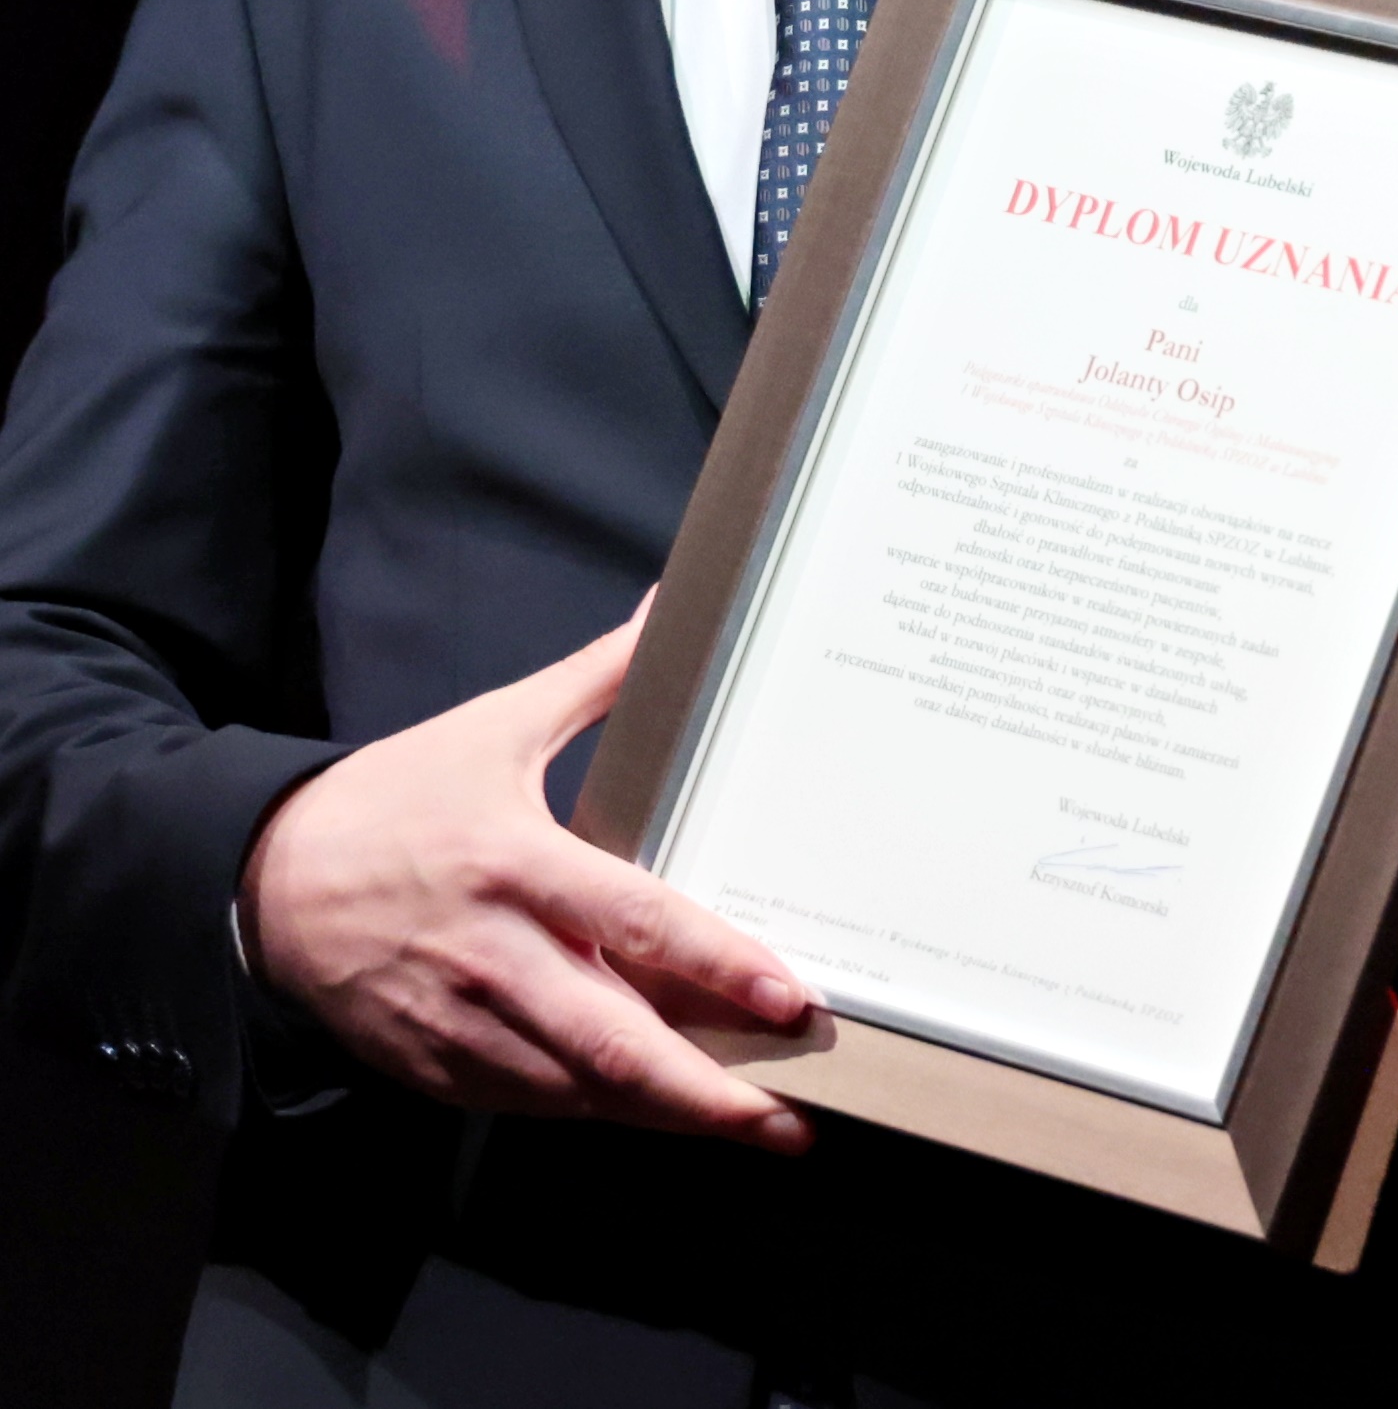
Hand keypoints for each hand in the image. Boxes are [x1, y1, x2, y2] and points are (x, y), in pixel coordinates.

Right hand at [239, 597, 811, 1149]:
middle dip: (710, 1094)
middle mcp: (495, 956)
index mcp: (516, 864)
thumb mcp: (495, 726)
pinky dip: (601, 1112)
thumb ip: (597, 678)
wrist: (270, 881)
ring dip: (668, 1114)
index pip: (636, 921)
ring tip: (756, 1124)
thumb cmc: (396, 798)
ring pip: (583, 1091)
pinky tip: (659, 1112)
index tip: (790, 999)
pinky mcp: (441, 1072)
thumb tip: (672, 607)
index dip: (717, 965)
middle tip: (791, 1120)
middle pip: (617, 1042)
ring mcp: (465, 1027)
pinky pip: (536, 1104)